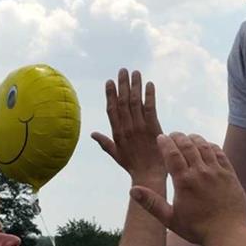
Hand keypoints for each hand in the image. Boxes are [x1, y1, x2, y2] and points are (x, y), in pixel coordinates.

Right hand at [92, 69, 164, 185]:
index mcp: (117, 133)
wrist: (148, 175)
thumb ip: (104, 142)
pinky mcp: (153, 128)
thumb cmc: (132, 165)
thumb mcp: (115, 154)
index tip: (109, 81)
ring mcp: (140, 127)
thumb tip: (92, 133)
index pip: (111, 109)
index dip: (110, 94)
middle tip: (123, 70)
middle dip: (122, 84)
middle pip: (123, 101)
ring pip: (135, 102)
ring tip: (135, 72)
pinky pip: (150, 108)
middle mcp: (127, 127)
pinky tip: (149, 84)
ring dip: (135, 85)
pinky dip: (149, 95)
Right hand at [130, 133, 245, 245]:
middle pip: (187, 145)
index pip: (172, 154)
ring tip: (187, 138)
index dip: (165, 142)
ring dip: (194, 139)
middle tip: (172, 136)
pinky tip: (206, 146)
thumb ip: (151, 203)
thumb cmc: (197, 229)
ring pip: (204, 146)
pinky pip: (220, 153)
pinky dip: (211, 146)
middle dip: (178, 137)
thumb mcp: (170, 219)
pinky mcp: (230, 175)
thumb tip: (132, 190)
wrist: (227, 234)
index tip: (160, 138)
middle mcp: (201, 173)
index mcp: (184, 182)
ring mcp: (217, 172)